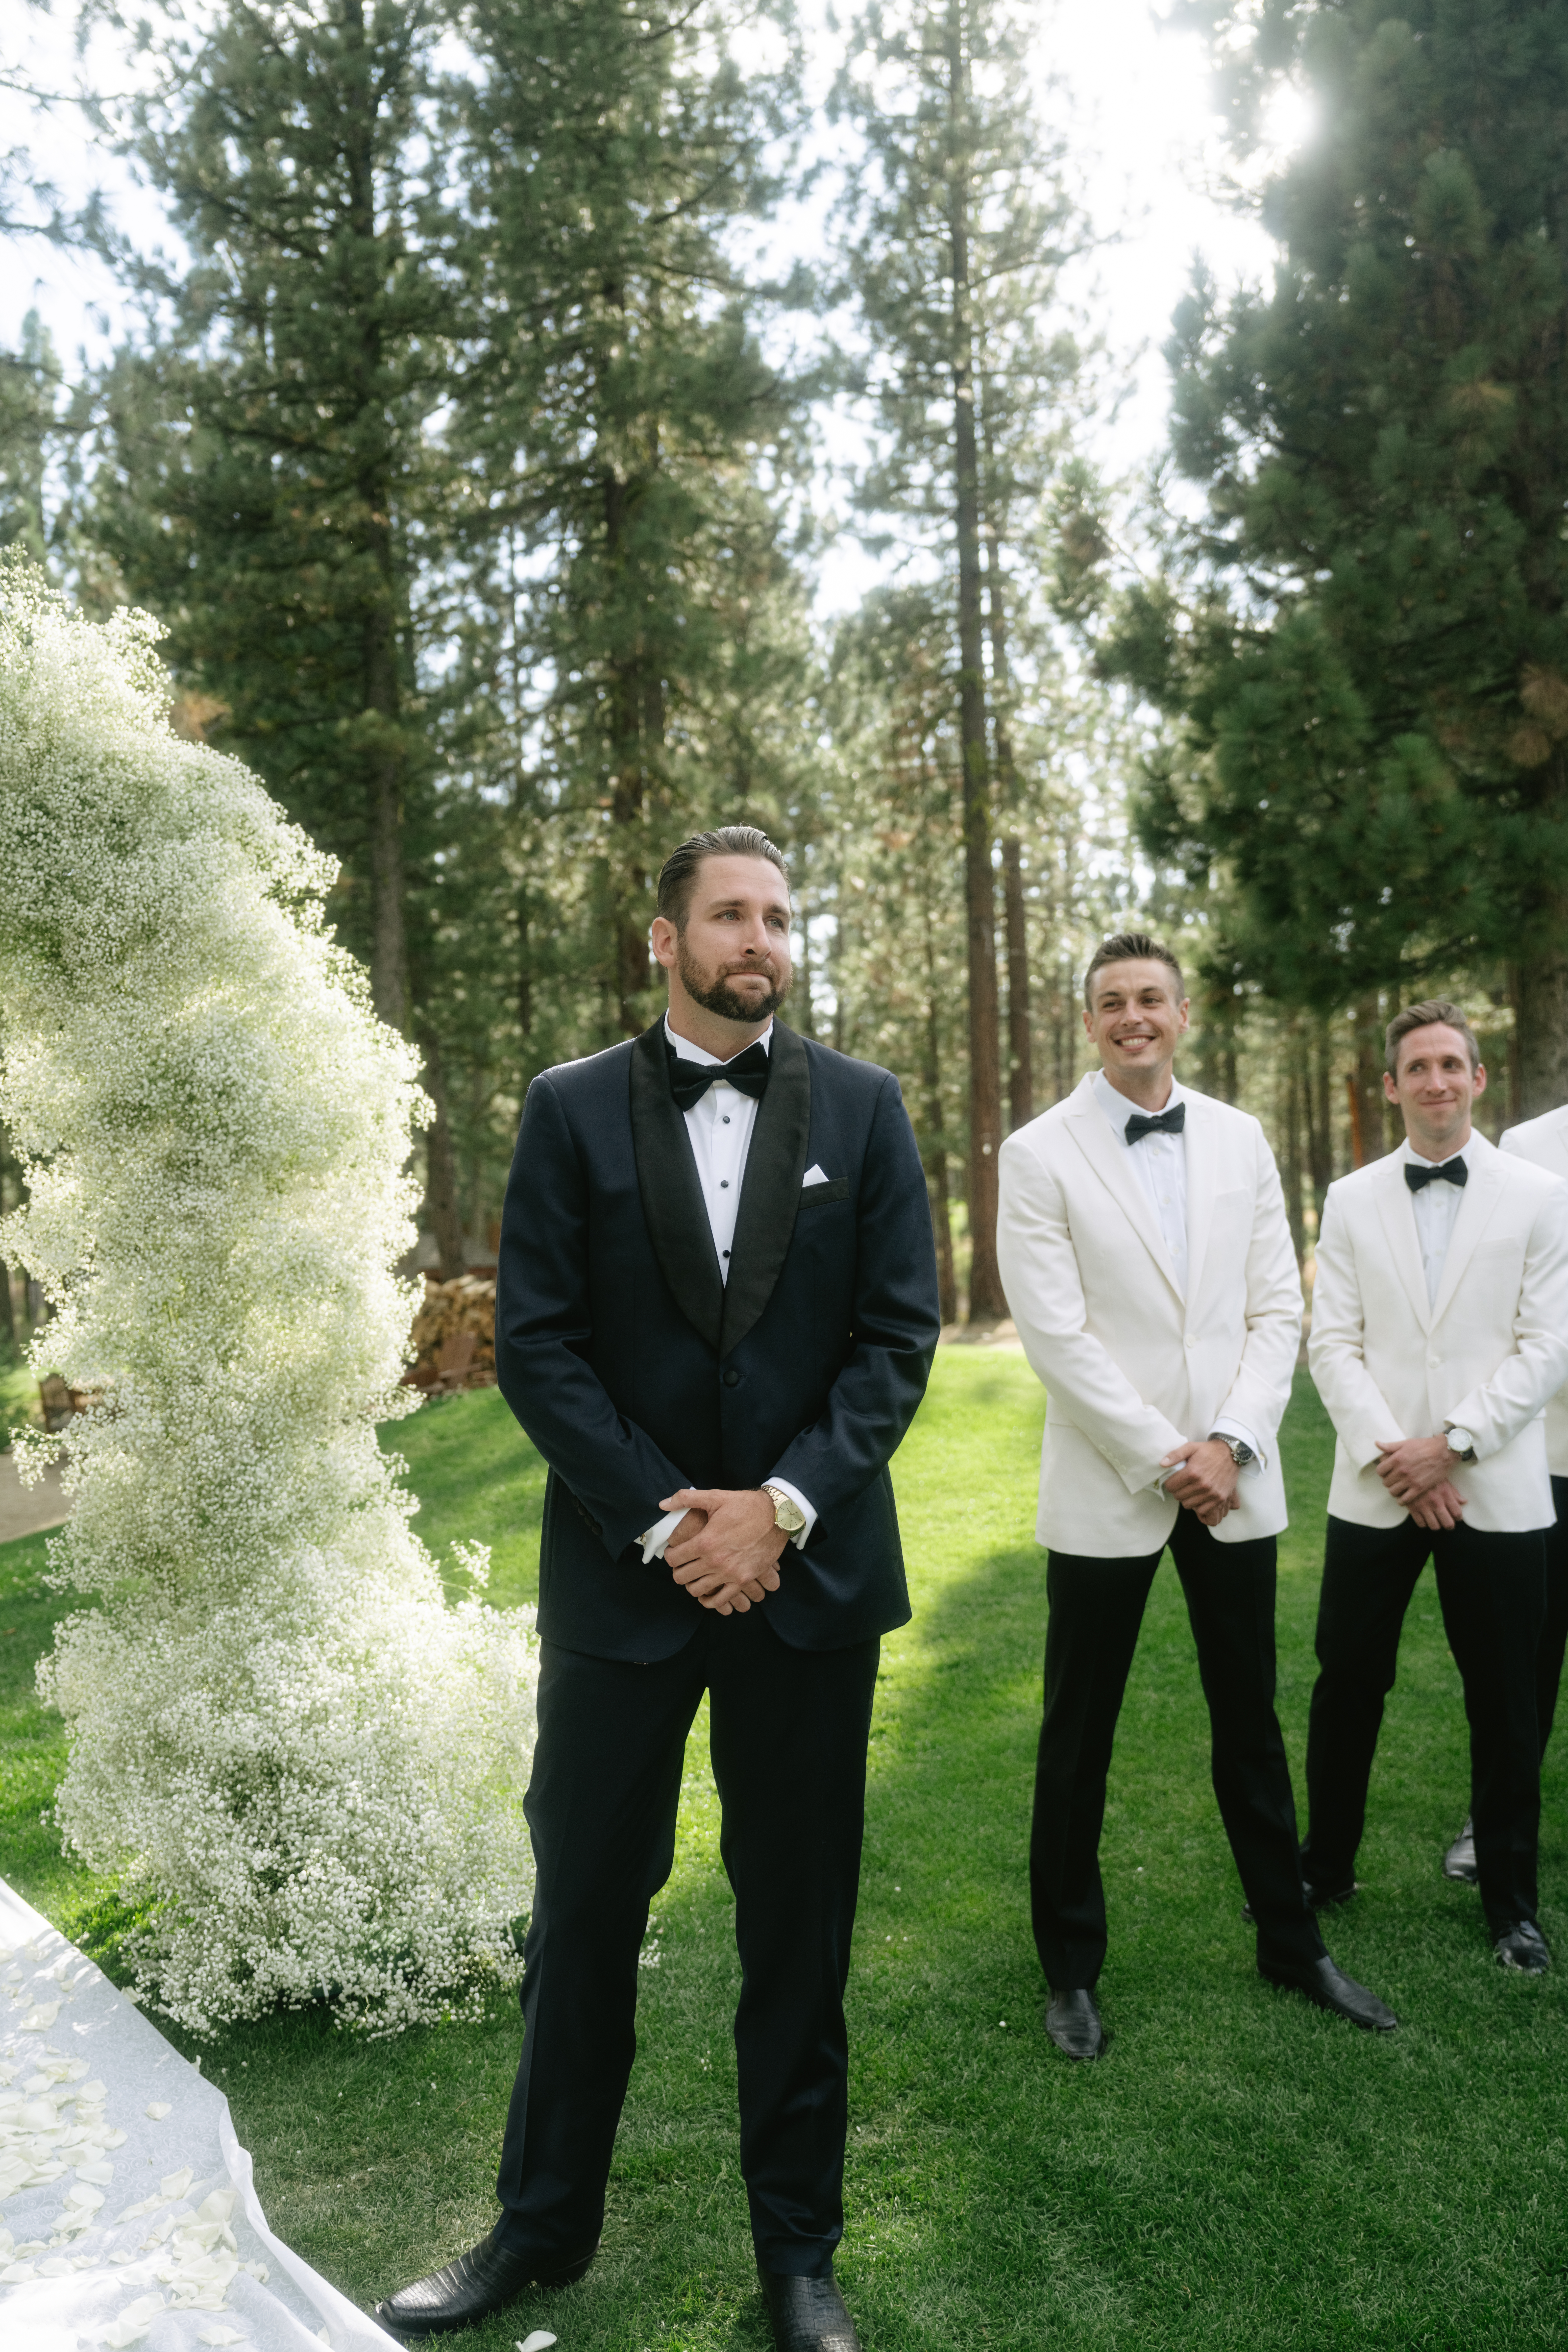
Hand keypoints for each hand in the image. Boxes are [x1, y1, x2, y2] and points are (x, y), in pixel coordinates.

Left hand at [661, 1487, 785, 1614]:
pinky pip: (720, 1600)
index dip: (670, 1555)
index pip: (674, 1559)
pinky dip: (710, 1600)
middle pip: (681, 1577)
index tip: (673, 1552)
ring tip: (695, 1574)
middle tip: (682, 1563)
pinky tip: (707, 1593)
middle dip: (678, 1570)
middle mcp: (715, 1561)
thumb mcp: (715, 1497)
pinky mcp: (743, 1580)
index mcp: (705, 1542)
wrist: (778, 1516)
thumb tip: (662, 1504)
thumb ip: (685, 1498)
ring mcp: (729, 1574)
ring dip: (692, 1584)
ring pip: (697, 1590)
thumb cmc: (746, 1506)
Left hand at [1159, 1439, 1240, 1527]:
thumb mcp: (1191, 1447)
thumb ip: (1175, 1455)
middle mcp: (1202, 1485)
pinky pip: (1203, 1511)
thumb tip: (1162, 1464)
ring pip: (1188, 1505)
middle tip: (1181, 1485)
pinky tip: (1199, 1498)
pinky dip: (1199, 1507)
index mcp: (1192, 1472)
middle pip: (1178, 1497)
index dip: (1169, 1483)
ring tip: (1190, 1491)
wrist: (1231, 1454)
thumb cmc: (1209, 1451)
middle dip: (1177, 1491)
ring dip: (1187, 1499)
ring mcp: (1212, 1493)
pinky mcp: (1220, 1499)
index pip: (1171, 1486)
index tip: (1173, 1481)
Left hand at [1375, 1435, 1456, 1505]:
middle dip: (1388, 1481)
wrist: (1444, 1452)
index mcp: (1396, 1459)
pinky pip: (1405, 1499)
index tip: (1386, 1472)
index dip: (1382, 1472)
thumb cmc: (1425, 1446)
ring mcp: (1410, 1480)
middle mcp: (1401, 1471)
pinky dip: (1402, 1500)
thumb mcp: (1406, 1443)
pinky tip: (1403, 1498)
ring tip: (1398, 1488)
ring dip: (1394, 1490)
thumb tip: (1377, 1444)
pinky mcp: (1420, 1488)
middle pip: (1386, 1482)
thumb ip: (1390, 1446)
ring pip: (1393, 1491)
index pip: (1380, 1471)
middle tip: (1393, 1480)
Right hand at [1407, 1478, 1466, 1530]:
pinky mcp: (1413, 1508)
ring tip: (1436, 1520)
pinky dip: (1424, 1523)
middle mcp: (1436, 1502)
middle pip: (1448, 1524)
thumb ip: (1454, 1493)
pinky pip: (1421, 1524)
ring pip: (1435, 1526)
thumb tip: (1463, 1502)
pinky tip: (1425, 1517)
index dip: (1458, 1517)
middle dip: (1449, 1525)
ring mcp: (1424, 1506)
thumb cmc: (1429, 1474)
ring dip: (1437, 1525)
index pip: (1457, 1513)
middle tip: (1447, 1522)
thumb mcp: (1444, 1481)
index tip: (1456, 1517)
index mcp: (1445, 1494)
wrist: (1410, 1468)